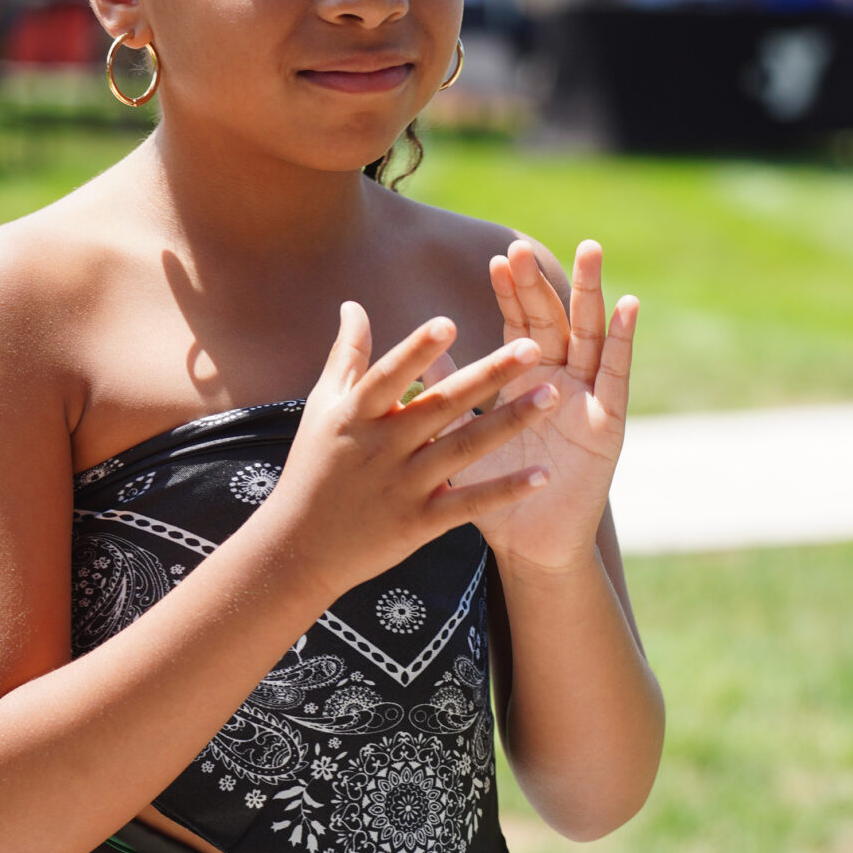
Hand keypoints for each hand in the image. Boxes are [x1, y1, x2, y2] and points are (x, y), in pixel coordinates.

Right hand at [260, 304, 559, 604]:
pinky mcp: (419, 523)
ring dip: (510, 422)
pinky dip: (504, 490)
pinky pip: (469, 504)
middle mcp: (383, 447)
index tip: (448, 322)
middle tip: (533, 346)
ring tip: (552, 396)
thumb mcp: (323, 409)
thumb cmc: (313, 469)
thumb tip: (354, 305)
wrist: (299, 548)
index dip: (417, 351)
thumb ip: (346, 356)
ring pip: (464, 449)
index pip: (390, 376)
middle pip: (442, 405)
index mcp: (358, 414)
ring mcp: (403, 486)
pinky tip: (543, 476)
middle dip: (490, 375)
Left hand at [449, 238, 636, 573]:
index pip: (519, 323)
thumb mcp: (464, 437)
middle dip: (541, 283)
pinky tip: (628, 307)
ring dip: (591, 294)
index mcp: (525, 379)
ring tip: (590, 251)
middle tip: (527, 247)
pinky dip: (624, 341)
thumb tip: (424, 352)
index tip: (498, 259)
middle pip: (554, 319)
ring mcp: (588, 397)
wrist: (525, 543)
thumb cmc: (492, 491)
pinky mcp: (609, 423)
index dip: (511, 292)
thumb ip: (449, 393)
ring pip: (591, 334)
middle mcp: (560, 379)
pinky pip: (618, 375)